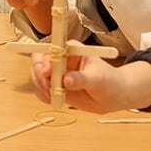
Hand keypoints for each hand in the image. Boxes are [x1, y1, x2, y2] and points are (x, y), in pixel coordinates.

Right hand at [30, 54, 150, 113]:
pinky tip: (53, 101)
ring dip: (39, 86)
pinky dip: (42, 95)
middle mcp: (60, 59)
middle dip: (38, 75)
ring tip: (53, 97)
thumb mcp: (98, 79)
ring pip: (36, 76)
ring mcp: (56, 73)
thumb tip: (66, 80)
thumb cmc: (110, 82)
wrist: (113, 95)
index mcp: (71, 49)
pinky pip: (40, 89)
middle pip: (38, 61)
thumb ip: (81, 79)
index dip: (45, 59)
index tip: (46, 73)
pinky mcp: (54, 86)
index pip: (51, 49)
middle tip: (47, 89)